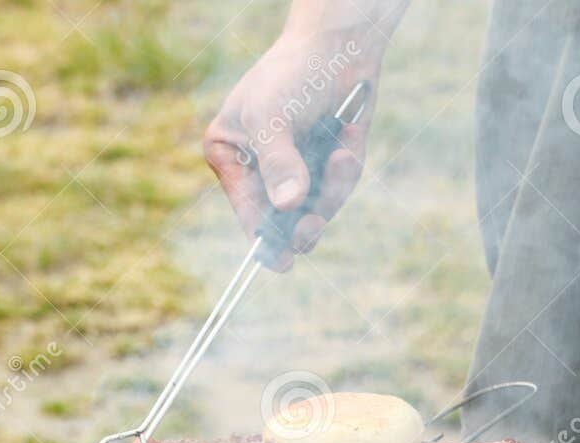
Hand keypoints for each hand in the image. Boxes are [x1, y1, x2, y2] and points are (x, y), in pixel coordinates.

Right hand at [203, 36, 379, 269]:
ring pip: (313, 209)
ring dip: (332, 191)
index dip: (263, 237)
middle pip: (279, 219)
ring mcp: (295, 170)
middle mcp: (260, 169)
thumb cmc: (292, 72)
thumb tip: (287, 206)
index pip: (245, 207)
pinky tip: (349, 143)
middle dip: (301, 225)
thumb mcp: (273, 116)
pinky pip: (336, 190)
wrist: (339, 43)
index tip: (282, 262)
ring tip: (342, 157)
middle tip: (311, 230)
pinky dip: (345, 172)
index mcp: (230, 155)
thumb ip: (278, 162)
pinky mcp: (325, 167)